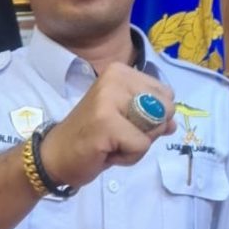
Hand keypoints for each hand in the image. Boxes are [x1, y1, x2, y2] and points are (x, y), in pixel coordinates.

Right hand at [38, 63, 175, 189]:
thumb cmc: (92, 136)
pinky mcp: (106, 121)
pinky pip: (141, 145)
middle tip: (118, 134)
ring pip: (155, 127)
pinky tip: (107, 151)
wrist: (56, 154)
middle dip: (148, 131)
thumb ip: (151, 116)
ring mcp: (109, 98)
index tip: (125, 122)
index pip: (166, 94)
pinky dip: (129, 157)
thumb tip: (172, 123)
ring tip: (112, 142)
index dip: (154, 117)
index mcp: (121, 72)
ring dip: (138, 145)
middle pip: (165, 108)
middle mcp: (115, 77)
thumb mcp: (126, 119)